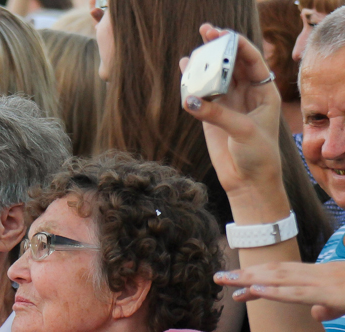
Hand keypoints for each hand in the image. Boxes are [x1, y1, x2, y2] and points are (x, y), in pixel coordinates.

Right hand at [180, 24, 282, 196]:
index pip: (252, 60)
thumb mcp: (243, 131)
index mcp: (264, 91)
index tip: (224, 35)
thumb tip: (189, 100)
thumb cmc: (258, 155)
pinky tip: (184, 70)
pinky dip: (192, 83)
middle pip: (232, 63)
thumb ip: (217, 114)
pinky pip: (201, 95)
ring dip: (204, 63)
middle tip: (206, 31)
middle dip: (219, 47)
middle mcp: (246, 94)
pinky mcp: (211, 116)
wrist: (248, 182)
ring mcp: (228, 104)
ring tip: (193, 51)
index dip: (239, 45)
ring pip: (215, 77)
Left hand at [215, 262, 344, 320]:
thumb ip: (331, 308)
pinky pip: (300, 294)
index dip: (258, 277)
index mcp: (325, 275)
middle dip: (246, 274)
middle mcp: (322, 274)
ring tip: (226, 279)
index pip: (285, 275)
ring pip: (282, 278)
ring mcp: (327, 282)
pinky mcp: (335, 295)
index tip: (237, 286)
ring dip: (250, 278)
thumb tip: (315, 313)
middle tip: (219, 277)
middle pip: (277, 272)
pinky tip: (254, 290)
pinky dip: (276, 291)